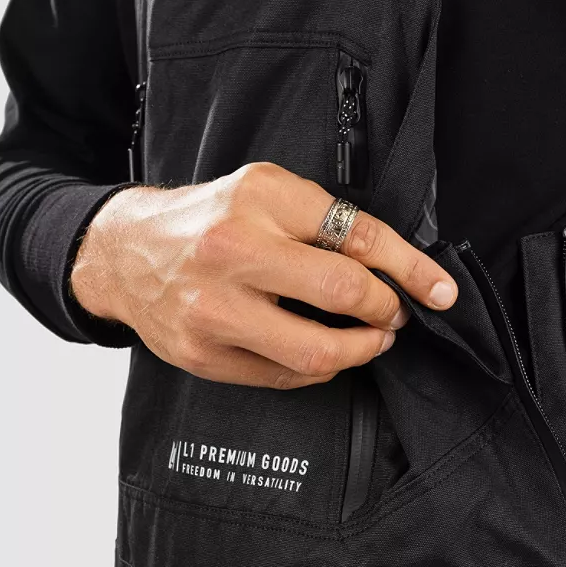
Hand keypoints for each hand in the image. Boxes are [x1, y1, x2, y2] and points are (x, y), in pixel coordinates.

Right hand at [70, 162, 456, 387]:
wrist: (126, 253)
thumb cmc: (208, 219)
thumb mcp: (265, 189)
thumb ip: (325, 218)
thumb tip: (395, 264)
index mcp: (258, 199)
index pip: (356, 236)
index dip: (411, 269)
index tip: (440, 291)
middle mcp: (232, 252)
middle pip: (342, 293)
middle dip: (386, 310)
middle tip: (395, 314)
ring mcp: (214, 310)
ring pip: (316, 353)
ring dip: (360, 351)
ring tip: (370, 339)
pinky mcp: (203, 355)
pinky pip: (283, 376)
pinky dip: (319, 370)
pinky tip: (325, 353)